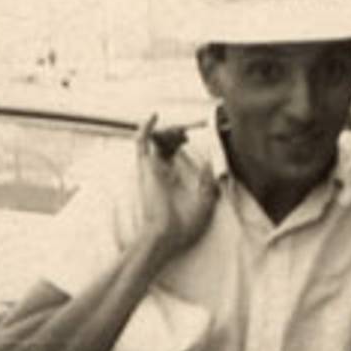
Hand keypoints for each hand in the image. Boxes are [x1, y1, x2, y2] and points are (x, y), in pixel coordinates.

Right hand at [136, 115, 217, 264]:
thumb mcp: (204, 205)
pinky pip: (141, 142)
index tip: (192, 136)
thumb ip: (207, 185)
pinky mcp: (146, 167)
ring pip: (156, 140)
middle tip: (189, 133)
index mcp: (170, 183)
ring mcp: (151, 169)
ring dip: (169, 131)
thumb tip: (209, 164)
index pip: (173, 156)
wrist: (167, 236)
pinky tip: (155, 115)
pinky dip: (146, 127)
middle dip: (177, 135)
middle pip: (165, 144)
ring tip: (183, 131)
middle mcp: (159, 174)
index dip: (181, 144)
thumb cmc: (182, 229)